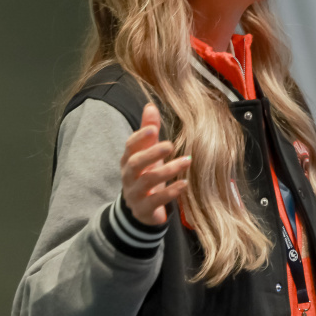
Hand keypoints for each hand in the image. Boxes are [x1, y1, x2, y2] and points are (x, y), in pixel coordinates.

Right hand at [120, 102, 188, 225]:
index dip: (140, 137)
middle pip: (135, 163)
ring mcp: (135, 194)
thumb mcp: (147, 153)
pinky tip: (184, 184)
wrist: (141, 209)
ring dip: (167, 171)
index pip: (130, 146)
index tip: (154, 129)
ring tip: (187, 161)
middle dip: (152, 154)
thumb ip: (148, 131)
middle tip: (170, 145)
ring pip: (147, 182)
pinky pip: (156, 201)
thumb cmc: (146, 174)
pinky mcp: (144, 209)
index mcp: (129, 160)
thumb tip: (150, 106)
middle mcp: (129, 176)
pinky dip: (170, 192)